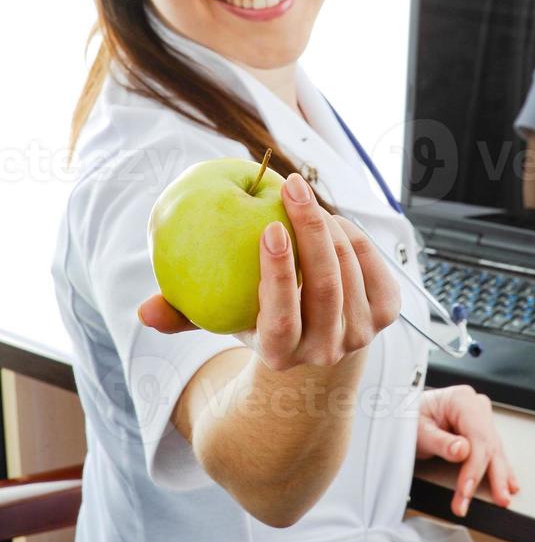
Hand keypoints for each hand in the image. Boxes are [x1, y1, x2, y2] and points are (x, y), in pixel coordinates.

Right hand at [138, 172, 401, 370]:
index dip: (278, 274)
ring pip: (350, 270)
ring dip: (331, 226)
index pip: (281, 318)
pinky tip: (332, 220)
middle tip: (293, 186)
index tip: (269, 227)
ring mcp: (359, 334)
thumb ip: (182, 313)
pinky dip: (353, 235)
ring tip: (305, 200)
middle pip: (324, 287)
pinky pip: (372, 264)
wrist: (316, 343)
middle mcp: (324, 351)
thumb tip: (143, 311)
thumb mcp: (220, 318)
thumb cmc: (256, 317)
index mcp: (281, 354)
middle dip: (310, 230)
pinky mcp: (383, 314)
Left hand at [415, 384, 520, 517]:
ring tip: (503, 497)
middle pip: (489, 444)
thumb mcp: (419, 430)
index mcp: (461, 399)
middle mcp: (474, 405)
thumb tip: (463, 451)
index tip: (467, 490)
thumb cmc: (409, 416)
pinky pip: (492, 450)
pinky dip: (498, 468)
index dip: (474, 467)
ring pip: (494, 449)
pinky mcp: (479, 430)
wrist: (404, 413)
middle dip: (493, 475)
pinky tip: (508, 482)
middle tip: (497, 499)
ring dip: (499, 476)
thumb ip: (440, 441)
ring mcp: (479, 417)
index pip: (477, 437)